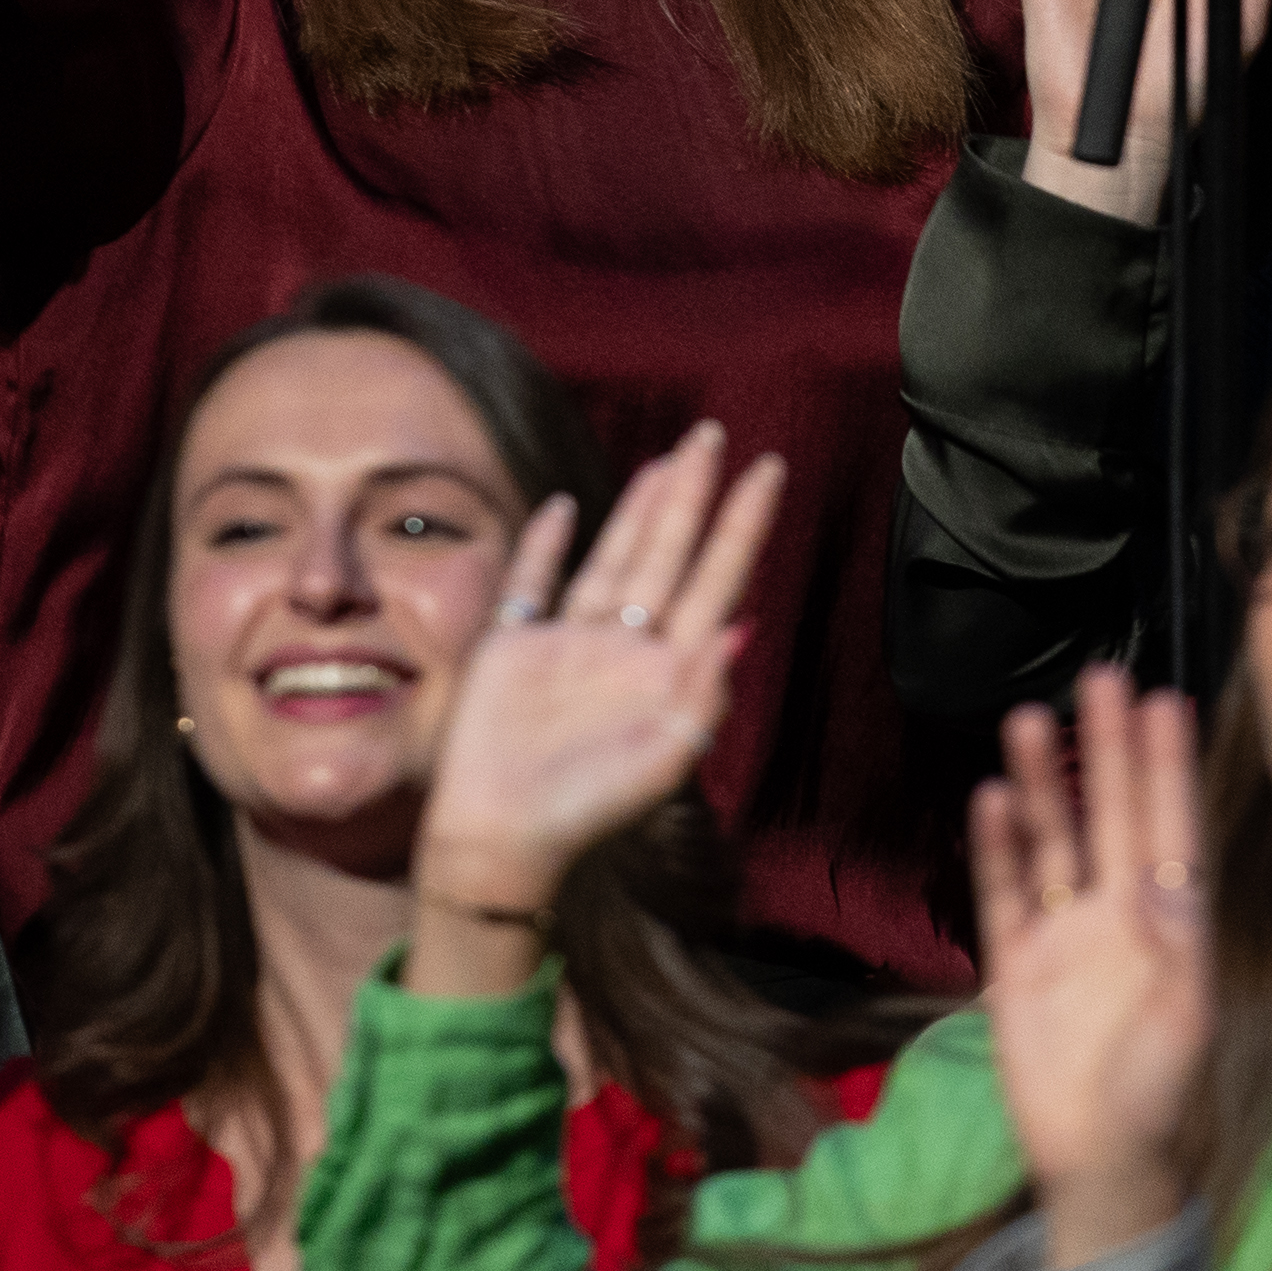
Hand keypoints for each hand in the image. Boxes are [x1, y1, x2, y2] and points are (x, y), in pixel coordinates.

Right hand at [406, 421, 779, 948]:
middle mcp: (624, 647)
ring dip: (639, 509)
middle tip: (714, 434)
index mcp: (667, 671)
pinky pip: (533, 582)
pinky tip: (563, 509)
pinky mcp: (515, 647)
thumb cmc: (588, 810)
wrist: (501, 835)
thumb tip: (744, 628)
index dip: (742, 525)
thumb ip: (703, 697)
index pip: (716, 579)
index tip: (770, 471)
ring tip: (666, 461)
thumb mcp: (664, 761)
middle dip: (694, 495)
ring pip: (614, 557)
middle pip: (668, 553)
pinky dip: (545, 543)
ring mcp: (569, 644)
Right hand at [976, 661, 1214, 1267]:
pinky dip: (998, 847)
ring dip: (1043, 782)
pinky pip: (1004, 894)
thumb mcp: (1185, 1022)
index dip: (1166, 765)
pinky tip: (991, 798)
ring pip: (1053, 841)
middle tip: (1101, 676)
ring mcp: (1064, 936)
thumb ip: (1176, 949)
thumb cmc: (1159, 1099)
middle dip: (1106, 748)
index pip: (1168, 825)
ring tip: (1030, 718)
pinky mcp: (1016, 966)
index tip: (1166, 699)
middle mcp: (1118, 916)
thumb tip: (1165, 875)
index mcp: (1171, 925)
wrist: (1099, 1165)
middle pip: (1109, 813)